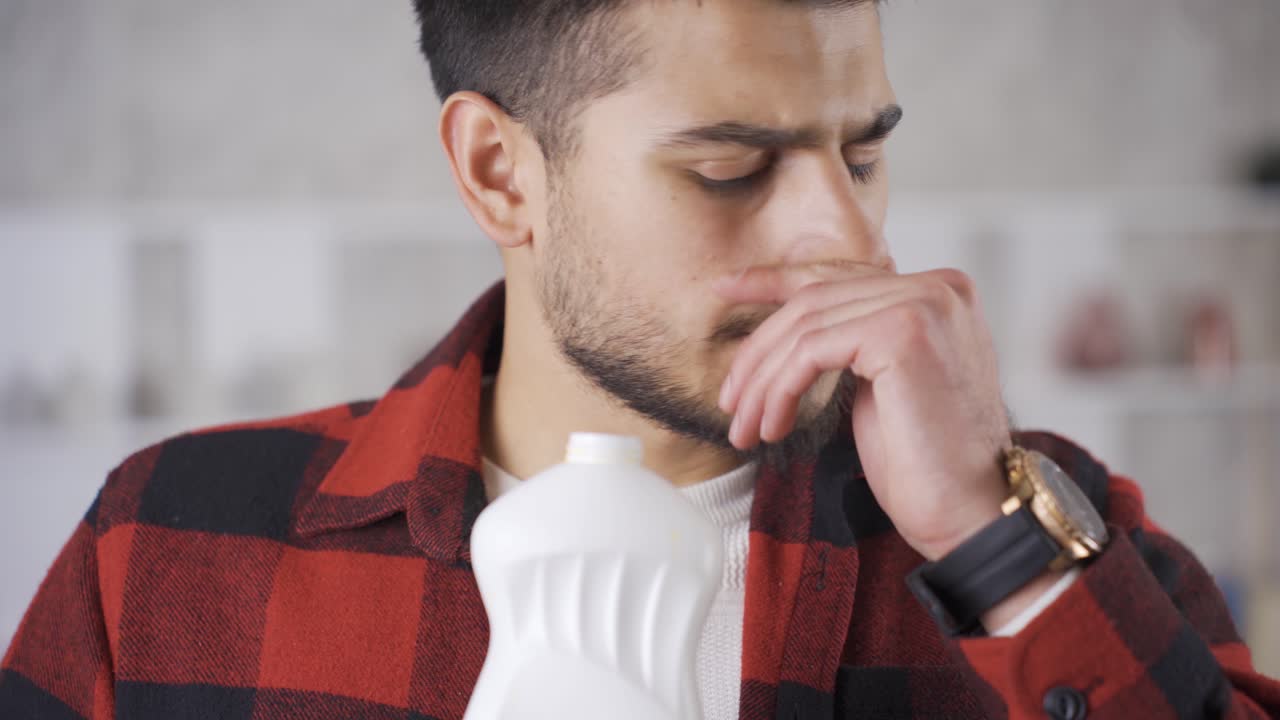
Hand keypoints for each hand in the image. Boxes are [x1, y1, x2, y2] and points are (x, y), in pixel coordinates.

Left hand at [716, 262, 1012, 561]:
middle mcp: (936, 287)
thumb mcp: (879, 386)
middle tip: (729, 402)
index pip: (838, 277)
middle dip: (758, 353)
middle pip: (814, 301)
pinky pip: (812, 351)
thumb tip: (791, 332)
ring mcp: (924, 303)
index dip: (772, 282)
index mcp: (937, 292)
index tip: (724, 290)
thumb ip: (853, 344)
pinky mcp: (902, 332)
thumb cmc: (926, 463)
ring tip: (744, 428)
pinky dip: (780, 389)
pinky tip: (773, 426)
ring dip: (762, 382)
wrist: (972, 514)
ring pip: (806, 327)